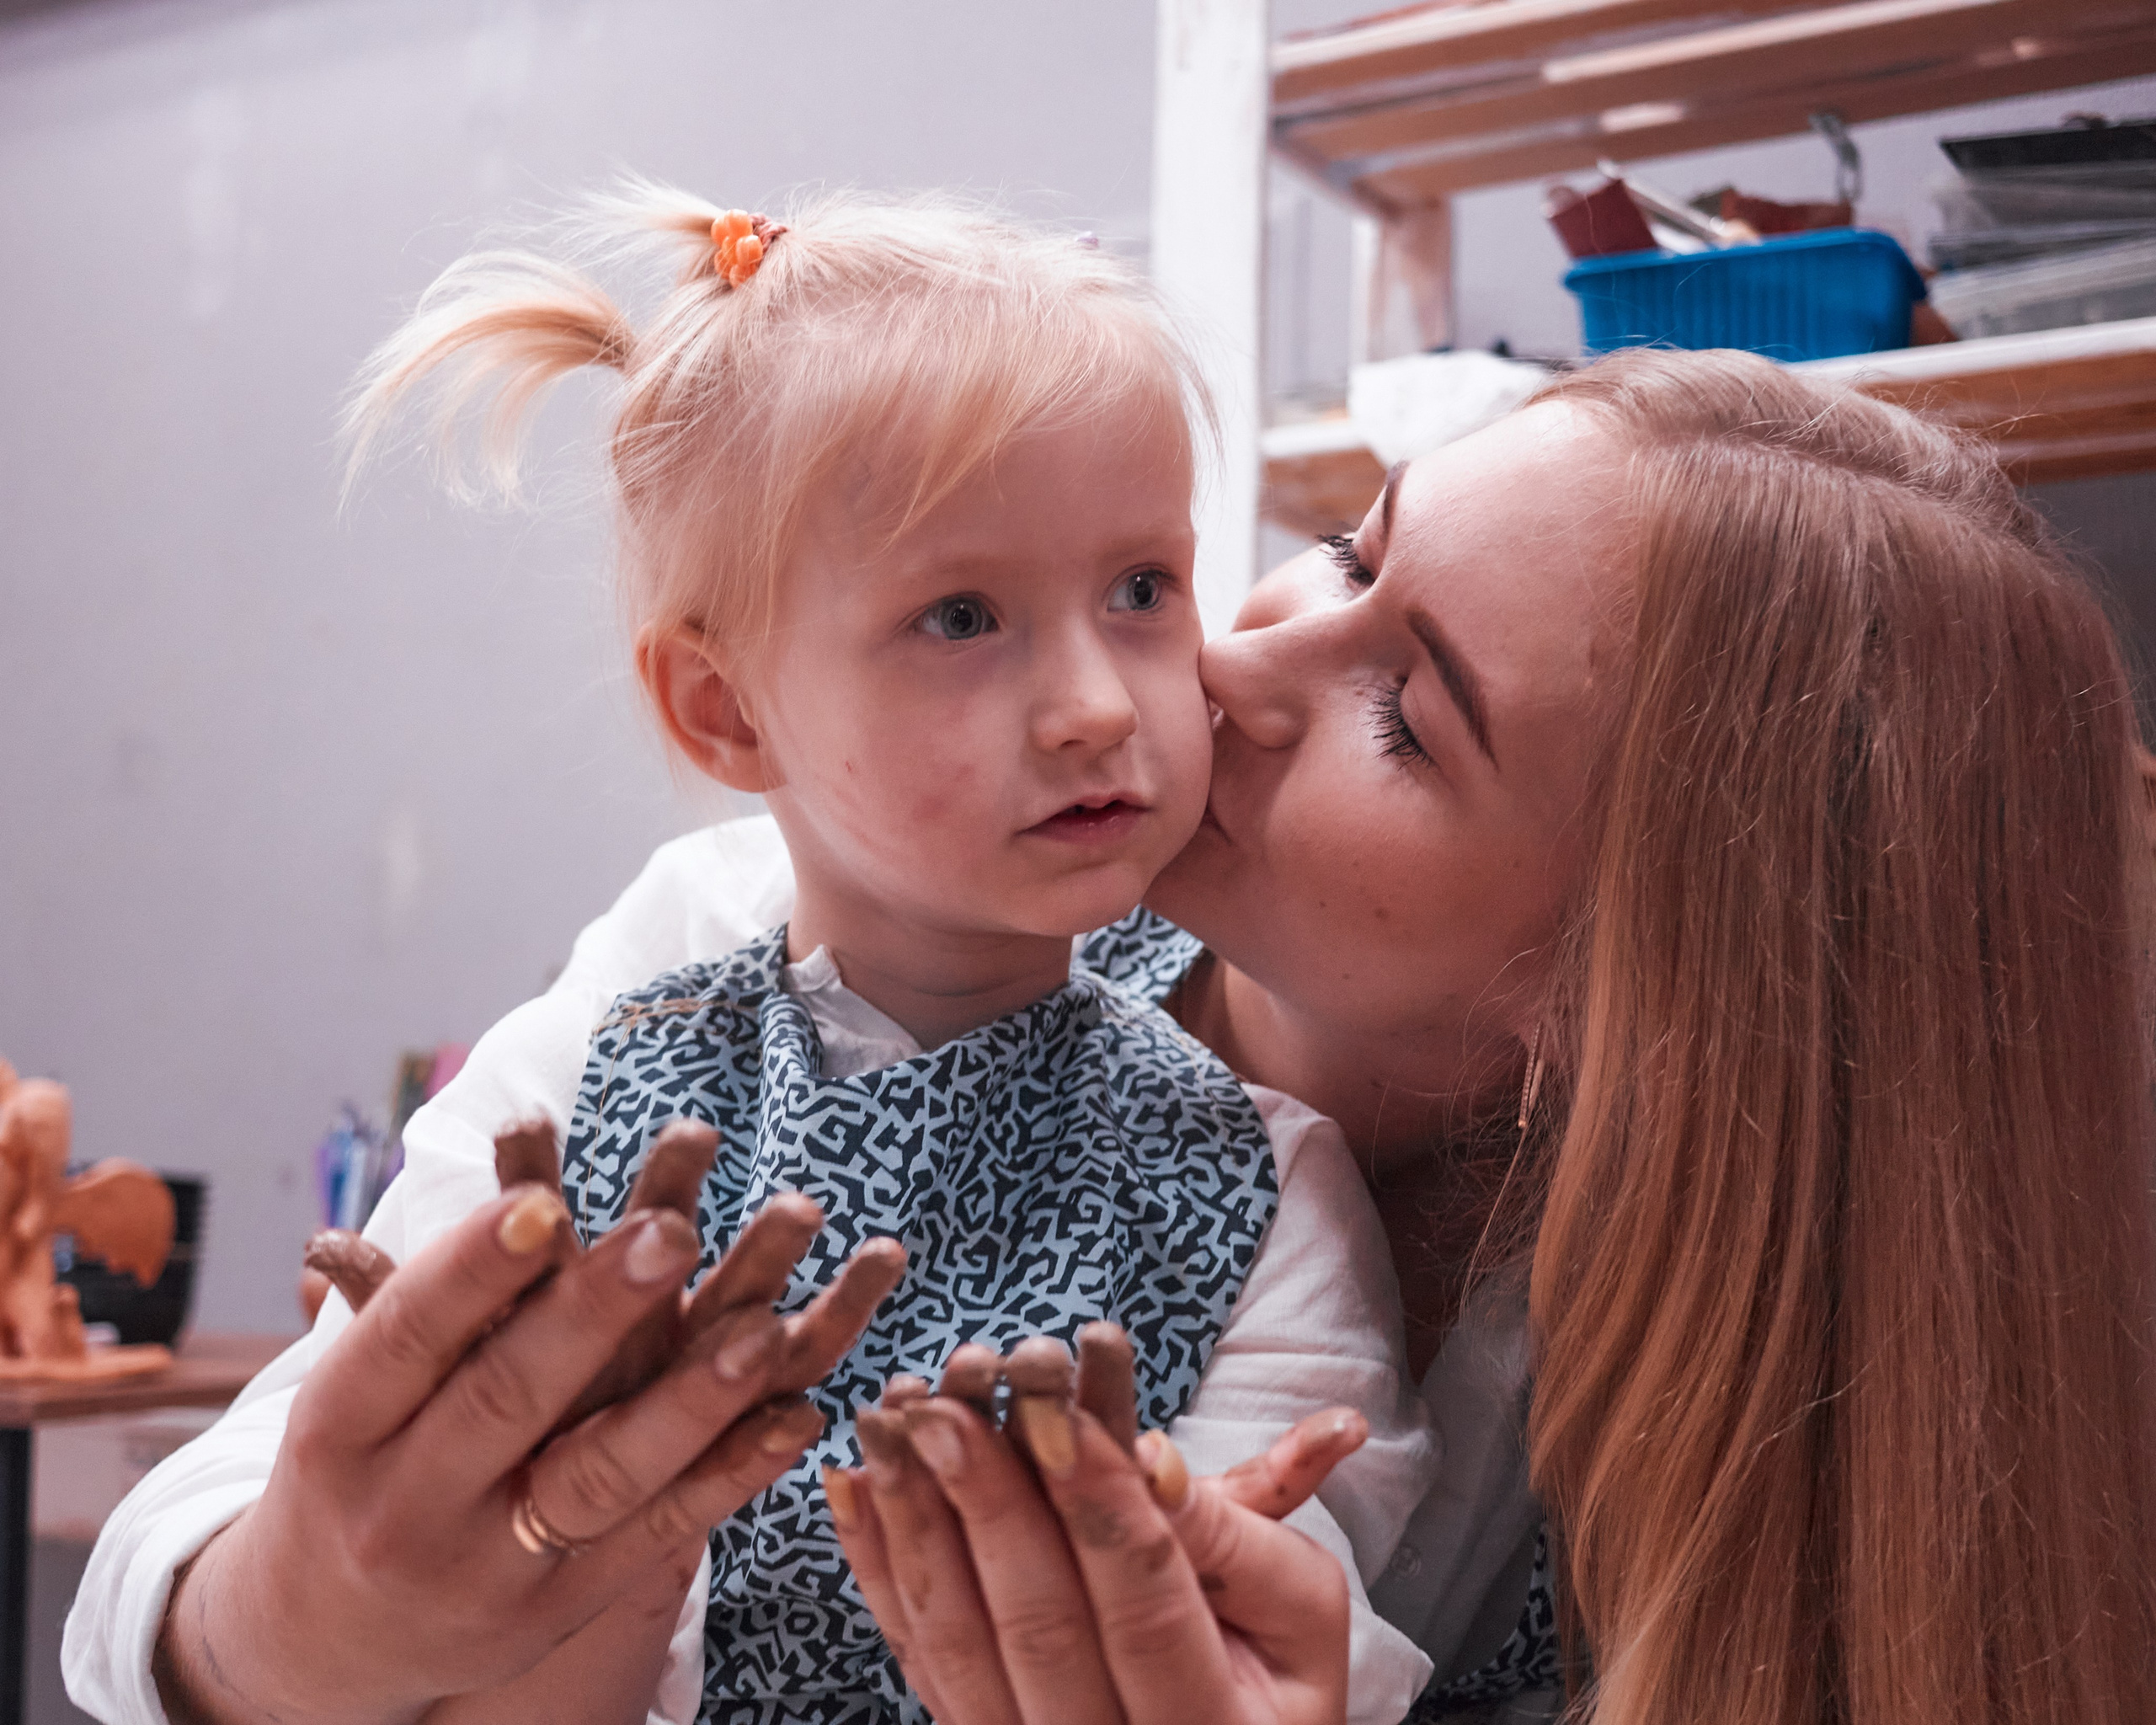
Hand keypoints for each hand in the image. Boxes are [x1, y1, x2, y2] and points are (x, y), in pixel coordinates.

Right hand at [156, 1127, 905, 1724]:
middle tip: (672, 1231)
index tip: (540, 1201)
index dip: (473, 1270)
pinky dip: (730, 1472)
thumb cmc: (356, 1470)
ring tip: (762, 1329)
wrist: (328, 1643)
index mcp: (338, 1427)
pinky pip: (657, 1532)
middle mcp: (406, 1502)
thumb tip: (390, 1219)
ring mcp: (488, 1564)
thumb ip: (401, 1305)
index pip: (407, 1335)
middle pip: (506, 1397)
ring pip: (598, 1476)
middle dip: (594, 1314)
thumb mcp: (347, 1396)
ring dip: (689, 1400)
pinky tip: (796, 1415)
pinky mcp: (560, 1606)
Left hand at [828, 1328, 1365, 1724]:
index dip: (1099, 1505)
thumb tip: (1148, 1456)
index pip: (1148, 1611)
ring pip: (958, 1644)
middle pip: (1039, 1626)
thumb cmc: (1275, 1664)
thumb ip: (1235, 1535)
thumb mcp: (1299, 1604)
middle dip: (987, 1501)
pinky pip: (915, 1653)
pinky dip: (879, 1564)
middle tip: (946, 1404)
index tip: (1052, 1406)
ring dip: (916, 1520)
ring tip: (893, 1419)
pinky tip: (856, 1481)